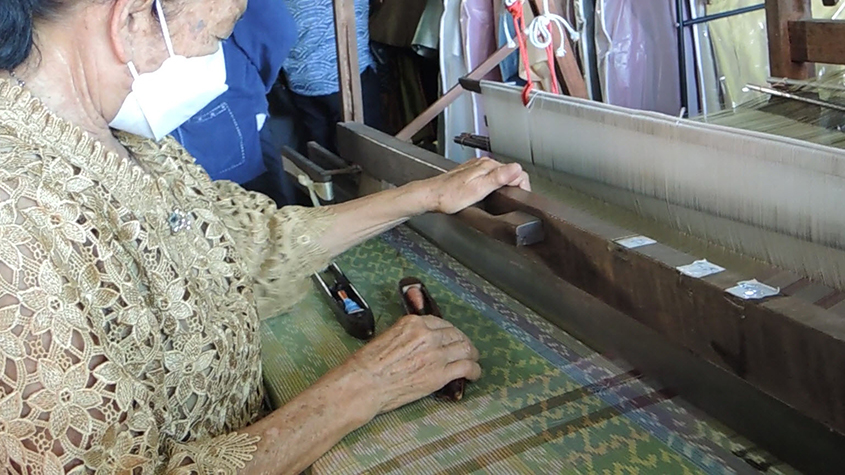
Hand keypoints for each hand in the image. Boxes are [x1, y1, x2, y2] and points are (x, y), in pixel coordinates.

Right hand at [346, 314, 480, 413]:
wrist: (365, 383)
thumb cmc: (368, 364)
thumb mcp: (387, 337)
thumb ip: (406, 336)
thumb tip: (415, 343)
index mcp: (413, 323)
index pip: (440, 323)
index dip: (449, 331)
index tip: (450, 337)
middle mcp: (428, 335)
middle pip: (455, 334)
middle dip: (462, 341)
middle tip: (465, 348)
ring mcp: (436, 354)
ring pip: (465, 348)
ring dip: (472, 354)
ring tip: (474, 360)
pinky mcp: (440, 374)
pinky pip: (466, 367)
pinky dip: (474, 370)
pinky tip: (475, 374)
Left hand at [424, 157, 530, 214]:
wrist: (430, 196)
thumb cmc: (449, 196)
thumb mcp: (477, 190)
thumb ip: (498, 179)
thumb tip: (516, 169)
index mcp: (487, 166)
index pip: (517, 171)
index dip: (522, 186)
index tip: (519, 198)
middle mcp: (483, 164)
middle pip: (510, 173)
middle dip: (514, 187)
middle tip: (510, 202)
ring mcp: (477, 168)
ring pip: (500, 175)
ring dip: (504, 187)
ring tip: (500, 200)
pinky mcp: (471, 174)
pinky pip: (490, 178)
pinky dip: (493, 187)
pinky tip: (488, 196)